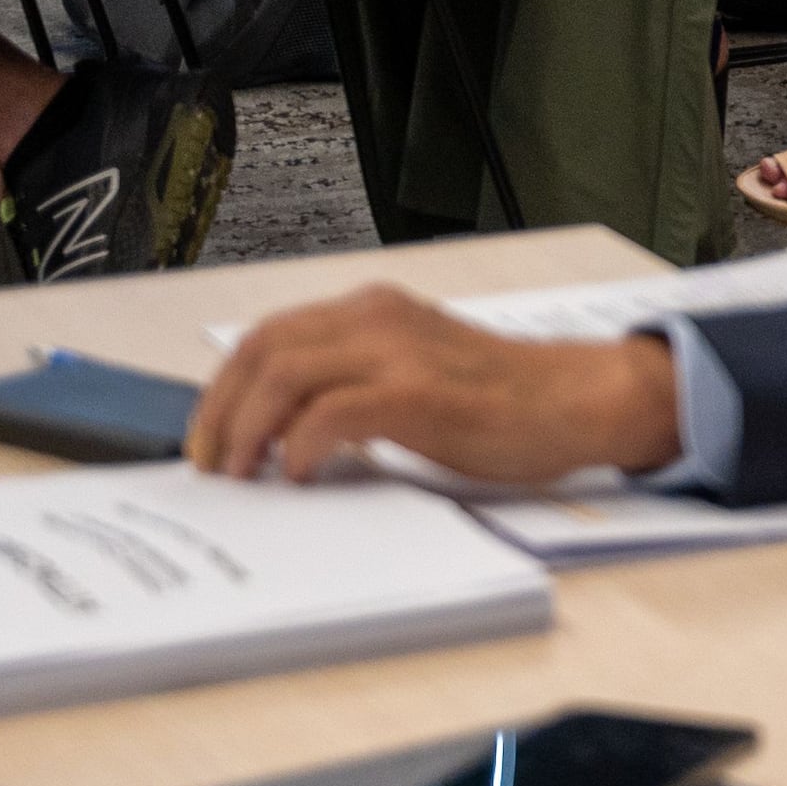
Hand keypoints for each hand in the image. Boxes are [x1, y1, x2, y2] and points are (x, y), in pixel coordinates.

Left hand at [188, 285, 679, 485]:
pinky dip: (300, 445)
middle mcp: (377, 319)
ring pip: (282, 375)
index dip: (222, 392)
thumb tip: (278, 431)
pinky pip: (330, 413)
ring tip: (246, 474)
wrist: (577, 399)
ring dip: (246, 432)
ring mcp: (398, 352)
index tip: (209, 440)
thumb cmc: (502, 400)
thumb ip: (354, 381)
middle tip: (214, 467)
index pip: (266, 337)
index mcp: (373, 311)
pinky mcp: (419, 394)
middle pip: (260, 352)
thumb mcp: (413, 370)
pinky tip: (303, 473)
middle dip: (219, 414)